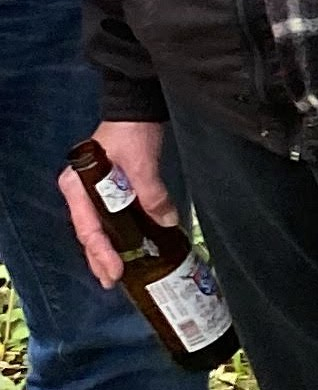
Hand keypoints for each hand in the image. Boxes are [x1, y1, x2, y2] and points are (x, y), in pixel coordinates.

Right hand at [59, 119, 173, 287]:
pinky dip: (120, 234)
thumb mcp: (142, 163)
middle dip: (101, 259)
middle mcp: (81, 192)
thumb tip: (167, 223)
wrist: (137, 107)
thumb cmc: (133, 132)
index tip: (115, 273)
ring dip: (109, 250)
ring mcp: (93, 191)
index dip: (102, 254)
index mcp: (78, 186)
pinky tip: (130, 247)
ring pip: (99, 228)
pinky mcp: (109, 189)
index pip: (89, 229)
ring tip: (119, 273)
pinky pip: (112, 218)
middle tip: (114, 282)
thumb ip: (152, 193)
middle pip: (90, 233)